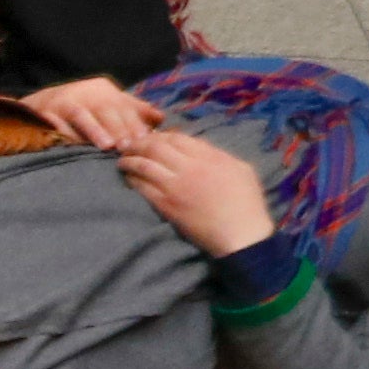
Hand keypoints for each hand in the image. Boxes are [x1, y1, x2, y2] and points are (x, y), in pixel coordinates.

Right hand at [11, 75, 158, 153]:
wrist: (39, 104)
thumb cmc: (81, 108)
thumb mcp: (108, 104)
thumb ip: (133, 110)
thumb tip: (160, 118)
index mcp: (103, 90)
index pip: (122, 105)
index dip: (133, 121)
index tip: (144, 138)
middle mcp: (84, 93)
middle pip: (104, 109)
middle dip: (117, 127)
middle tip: (128, 146)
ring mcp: (63, 101)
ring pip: (81, 115)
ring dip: (94, 131)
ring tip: (106, 146)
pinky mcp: (44, 112)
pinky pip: (55, 123)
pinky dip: (64, 134)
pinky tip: (73, 145)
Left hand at [115, 120, 278, 255]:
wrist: (240, 233)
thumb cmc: (246, 202)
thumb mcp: (240, 168)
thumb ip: (219, 155)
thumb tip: (200, 148)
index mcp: (210, 156)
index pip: (178, 138)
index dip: (161, 135)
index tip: (152, 138)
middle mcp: (191, 166)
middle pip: (157, 147)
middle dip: (140, 143)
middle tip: (130, 146)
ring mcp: (176, 186)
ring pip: (145, 165)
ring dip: (130, 160)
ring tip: (122, 160)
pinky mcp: (166, 205)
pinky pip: (143, 188)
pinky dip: (132, 179)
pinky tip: (127, 178)